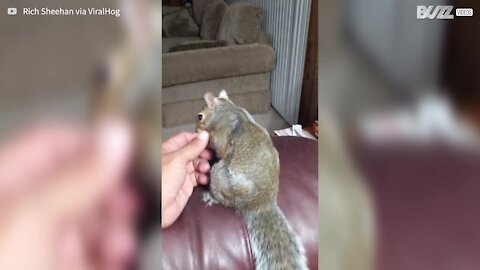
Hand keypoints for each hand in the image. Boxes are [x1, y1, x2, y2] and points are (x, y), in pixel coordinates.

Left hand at [0, 120, 136, 269]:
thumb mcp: (36, 218)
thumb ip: (79, 175)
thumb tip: (116, 135)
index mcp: (6, 185)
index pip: (51, 142)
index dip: (91, 140)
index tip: (125, 147)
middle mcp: (24, 211)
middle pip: (80, 183)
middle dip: (112, 193)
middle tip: (128, 201)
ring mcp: (42, 242)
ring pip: (92, 219)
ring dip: (117, 227)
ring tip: (120, 241)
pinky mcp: (61, 266)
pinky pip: (96, 250)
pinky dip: (114, 253)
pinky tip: (118, 258)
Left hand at [161, 131, 211, 227]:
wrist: (160, 207)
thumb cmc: (162, 182)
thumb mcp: (178, 159)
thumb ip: (193, 147)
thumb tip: (204, 135)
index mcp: (168, 150)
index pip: (184, 138)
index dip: (196, 138)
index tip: (208, 139)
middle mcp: (174, 160)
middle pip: (192, 151)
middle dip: (202, 153)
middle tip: (209, 156)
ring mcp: (180, 172)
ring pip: (197, 164)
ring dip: (204, 165)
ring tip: (205, 169)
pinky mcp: (186, 184)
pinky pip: (198, 177)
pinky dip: (203, 177)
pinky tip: (205, 179)